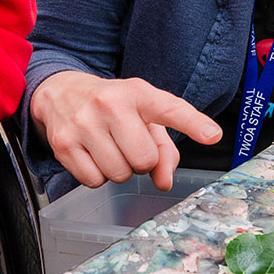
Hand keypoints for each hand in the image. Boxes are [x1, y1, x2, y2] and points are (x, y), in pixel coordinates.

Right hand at [29, 71, 222, 190]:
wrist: (61, 92)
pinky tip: (92, 155)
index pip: (169, 108)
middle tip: (130, 146)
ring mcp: (84, 123)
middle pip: (144, 159)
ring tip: (110, 148)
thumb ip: (164, 149)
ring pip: (118, 174)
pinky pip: (93, 181)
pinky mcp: (63, 144)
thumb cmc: (113, 107)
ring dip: (119, 170)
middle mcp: (110, 104)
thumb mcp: (143, 115)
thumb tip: (163, 182)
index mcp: (137, 93)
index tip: (212, 136)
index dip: (193, 124)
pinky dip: (97, 176)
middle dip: (141, 162)